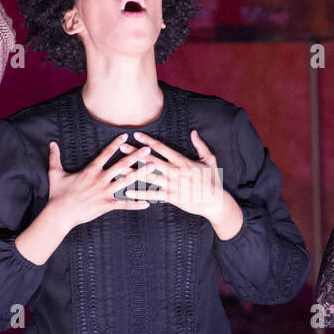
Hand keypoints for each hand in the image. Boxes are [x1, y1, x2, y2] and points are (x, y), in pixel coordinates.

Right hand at [44, 134, 151, 231]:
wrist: (60, 214)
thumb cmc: (58, 194)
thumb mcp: (55, 173)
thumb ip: (55, 157)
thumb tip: (52, 143)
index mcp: (91, 170)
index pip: (106, 154)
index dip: (116, 144)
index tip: (126, 136)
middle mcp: (100, 179)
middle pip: (121, 165)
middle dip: (135, 156)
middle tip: (147, 149)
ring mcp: (105, 192)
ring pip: (126, 181)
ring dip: (141, 174)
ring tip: (153, 168)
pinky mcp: (106, 205)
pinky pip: (124, 204)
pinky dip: (136, 203)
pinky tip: (148, 202)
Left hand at [125, 130, 241, 236]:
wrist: (215, 201)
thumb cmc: (212, 180)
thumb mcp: (209, 159)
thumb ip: (200, 145)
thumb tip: (193, 132)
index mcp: (182, 160)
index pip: (162, 148)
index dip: (148, 141)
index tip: (136, 135)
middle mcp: (174, 171)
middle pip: (150, 160)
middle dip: (135, 153)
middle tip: (121, 147)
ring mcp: (172, 184)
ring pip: (148, 176)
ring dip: (133, 171)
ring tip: (118, 168)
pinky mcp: (171, 196)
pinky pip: (152, 194)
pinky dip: (140, 192)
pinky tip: (128, 190)